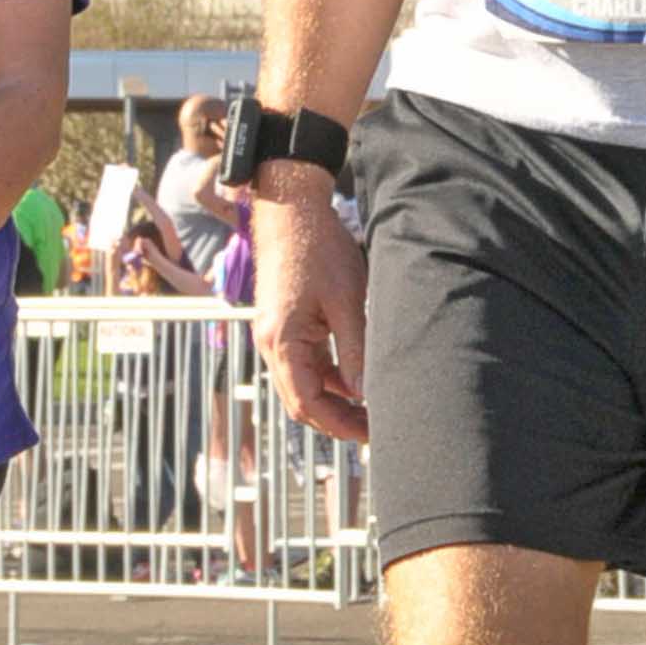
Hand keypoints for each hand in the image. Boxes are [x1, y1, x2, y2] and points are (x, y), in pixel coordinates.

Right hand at [252, 192, 367, 441]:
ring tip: (369, 409)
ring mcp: (275, 334)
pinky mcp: (284, 325)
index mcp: (282, 340)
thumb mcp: (347, 301)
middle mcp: (272, 343)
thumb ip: (355, 350)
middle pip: (300, 400)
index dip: (339, 424)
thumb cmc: (319, 249)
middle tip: (374, 430)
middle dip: (336, 419)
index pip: (307, 402)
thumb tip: (364, 393)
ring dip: (333, 399)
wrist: (292, 210)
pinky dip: (328, 376)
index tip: (370, 434)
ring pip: (303, 384)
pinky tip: (356, 378)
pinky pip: (305, 363)